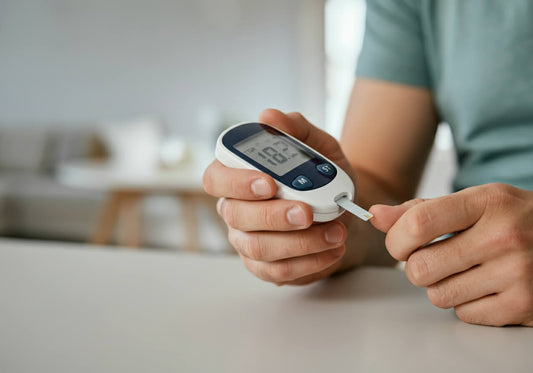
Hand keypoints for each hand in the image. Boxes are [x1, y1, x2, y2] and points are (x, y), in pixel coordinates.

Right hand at [203, 109, 355, 284]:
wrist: (343, 209)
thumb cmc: (323, 176)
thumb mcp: (318, 147)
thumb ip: (296, 130)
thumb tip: (270, 116)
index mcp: (238, 177)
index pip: (216, 178)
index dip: (237, 182)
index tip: (269, 182)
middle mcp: (235, 210)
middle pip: (236, 216)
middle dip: (273, 216)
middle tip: (308, 212)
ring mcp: (247, 241)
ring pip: (258, 248)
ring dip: (300, 243)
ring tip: (336, 232)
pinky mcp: (265, 267)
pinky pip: (278, 272)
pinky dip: (310, 263)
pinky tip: (333, 249)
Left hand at [370, 183, 532, 325]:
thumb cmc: (513, 219)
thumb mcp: (474, 201)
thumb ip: (422, 209)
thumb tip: (376, 215)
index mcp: (487, 202)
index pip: (418, 223)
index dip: (395, 239)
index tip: (400, 243)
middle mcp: (504, 236)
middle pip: (419, 268)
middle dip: (417, 266)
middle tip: (435, 258)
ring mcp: (517, 273)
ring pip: (437, 295)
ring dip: (442, 286)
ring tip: (465, 270)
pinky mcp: (522, 306)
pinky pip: (463, 314)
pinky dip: (466, 304)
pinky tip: (485, 286)